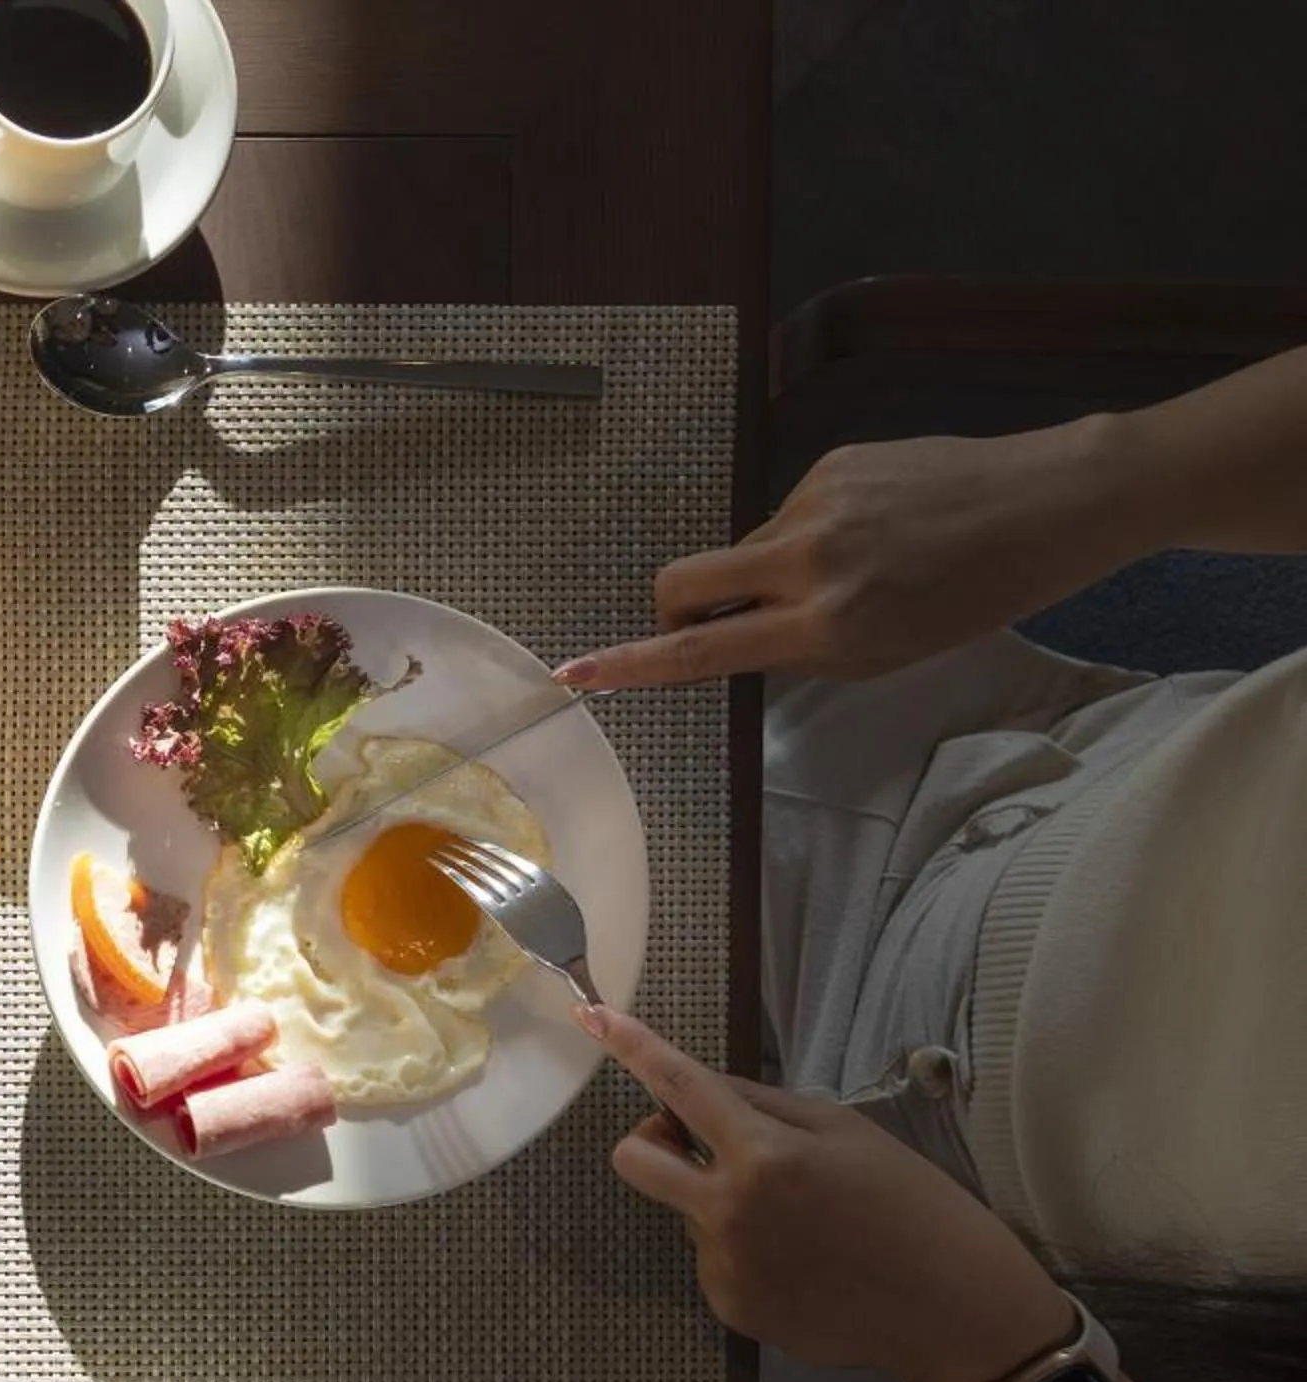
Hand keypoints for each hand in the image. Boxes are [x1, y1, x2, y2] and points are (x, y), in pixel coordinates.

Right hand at [556, 421, 1142, 689]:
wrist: (1051, 503)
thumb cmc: (978, 594)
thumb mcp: (888, 653)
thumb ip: (801, 649)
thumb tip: (733, 635)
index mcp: (829, 622)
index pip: (703, 647)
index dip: (634, 664)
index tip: (578, 672)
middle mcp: (811, 559)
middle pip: (684, 581)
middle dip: (676, 607)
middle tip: (719, 619)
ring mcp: (817, 502)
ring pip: (744, 549)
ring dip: (770, 569)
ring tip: (856, 569)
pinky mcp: (832, 462)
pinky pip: (787, 512)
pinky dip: (811, 534)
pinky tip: (875, 531)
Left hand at [578, 1005, 1076, 1381]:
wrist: (956, 1309)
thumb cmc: (915, 1206)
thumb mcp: (848, 1132)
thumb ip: (763, 1107)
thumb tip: (700, 1091)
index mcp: (764, 1155)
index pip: (680, 1087)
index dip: (632, 1046)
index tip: (593, 1016)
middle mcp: (727, 1212)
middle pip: (634, 1161)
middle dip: (655, 1141)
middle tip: (707, 1143)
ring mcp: (724, 1266)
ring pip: (687, 1211)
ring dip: (721, 1202)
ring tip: (804, 1222)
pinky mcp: (731, 1308)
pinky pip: (714, 1260)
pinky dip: (744, 1251)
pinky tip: (804, 1263)